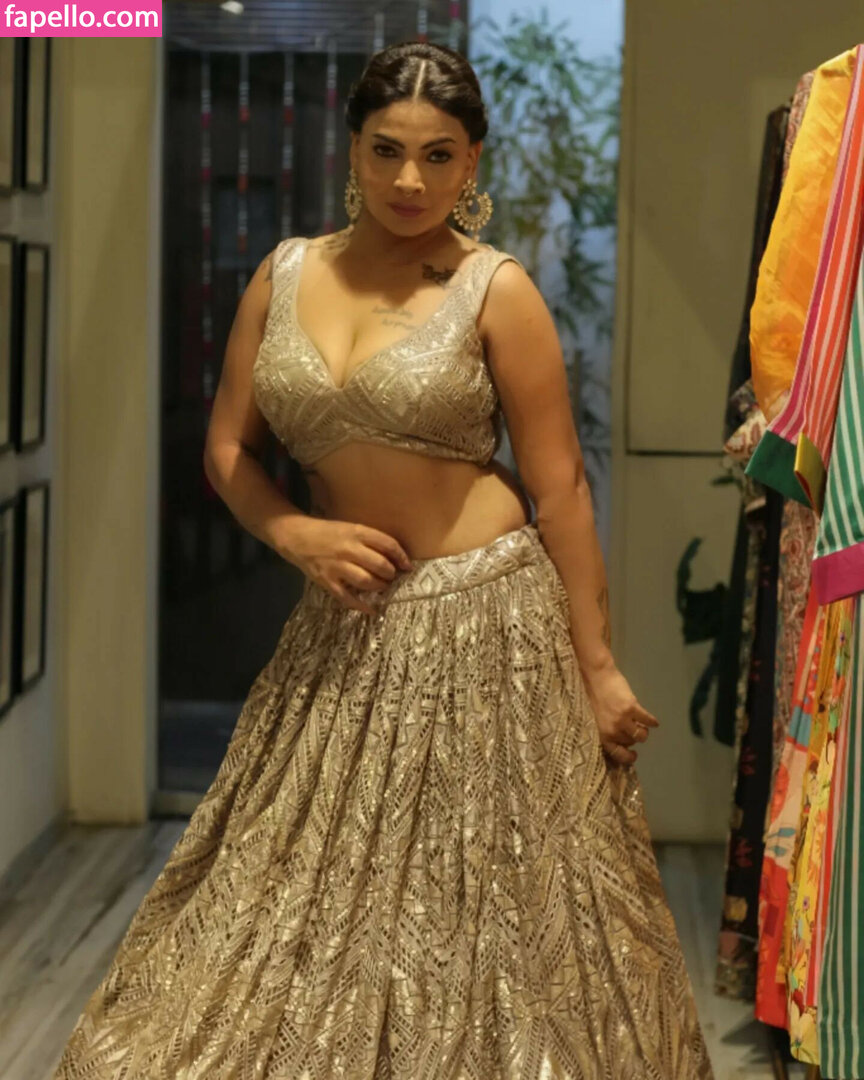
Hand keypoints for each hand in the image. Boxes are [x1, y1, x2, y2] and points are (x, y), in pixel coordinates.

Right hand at [281, 516, 412, 614]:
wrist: (297, 537)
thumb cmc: (328, 532)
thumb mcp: (350, 528)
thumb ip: (370, 540)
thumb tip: (394, 556)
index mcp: (357, 532)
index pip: (388, 544)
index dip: (401, 557)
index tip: (407, 566)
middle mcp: (348, 549)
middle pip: (380, 565)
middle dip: (391, 574)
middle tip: (392, 577)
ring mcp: (337, 567)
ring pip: (367, 581)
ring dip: (379, 586)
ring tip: (382, 586)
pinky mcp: (327, 581)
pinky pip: (348, 597)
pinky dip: (362, 606)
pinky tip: (372, 609)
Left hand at [581, 664, 658, 765]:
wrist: (594, 675)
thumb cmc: (590, 695)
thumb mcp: (594, 718)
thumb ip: (604, 731)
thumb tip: (619, 741)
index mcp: (600, 735)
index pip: (617, 755)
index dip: (628, 758)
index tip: (634, 756)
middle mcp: (611, 731)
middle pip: (630, 743)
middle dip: (632, 738)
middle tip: (632, 730)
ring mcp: (622, 720)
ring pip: (641, 735)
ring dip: (644, 731)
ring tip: (643, 725)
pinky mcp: (632, 708)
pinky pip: (647, 720)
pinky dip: (652, 722)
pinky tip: (654, 722)